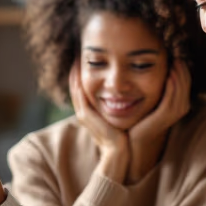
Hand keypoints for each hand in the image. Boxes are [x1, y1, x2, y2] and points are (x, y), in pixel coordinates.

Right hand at [69, 62, 128, 181]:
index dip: (84, 72)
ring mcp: (83, 114)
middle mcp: (84, 112)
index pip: (83, 87)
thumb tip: (130, 89)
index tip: (88, 56)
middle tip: (79, 51)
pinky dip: (77, 81)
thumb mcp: (120, 116)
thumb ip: (120, 104)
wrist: (121, 155)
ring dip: (75, 72)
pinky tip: (79, 68)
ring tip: (78, 56)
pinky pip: (79, 94)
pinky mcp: (86, 116)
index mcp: (91, 111)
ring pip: (75, 88)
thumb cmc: (124, 137)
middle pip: (76, 85)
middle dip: (77, 68)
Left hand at [127, 60, 190, 181]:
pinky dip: (172, 84)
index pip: (185, 78)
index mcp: (178, 101)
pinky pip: (172, 97)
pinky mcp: (166, 115)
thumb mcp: (149, 98)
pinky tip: (169, 73)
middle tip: (175, 50)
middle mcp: (181, 106)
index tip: (173, 50)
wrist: (133, 140)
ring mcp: (175, 111)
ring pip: (181, 87)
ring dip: (179, 72)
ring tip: (174, 59)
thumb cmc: (138, 118)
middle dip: (181, 65)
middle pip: (186, 80)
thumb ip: (155, 84)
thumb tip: (153, 63)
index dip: (181, 64)